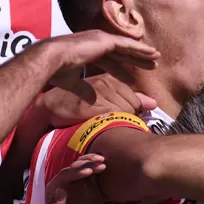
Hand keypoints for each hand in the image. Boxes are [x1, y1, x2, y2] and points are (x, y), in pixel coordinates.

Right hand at [36, 73, 157, 128]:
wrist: (50, 107)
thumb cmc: (76, 103)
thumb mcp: (104, 96)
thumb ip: (130, 98)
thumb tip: (154, 103)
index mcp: (111, 79)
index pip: (135, 100)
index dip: (129, 112)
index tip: (113, 116)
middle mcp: (108, 82)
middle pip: (133, 106)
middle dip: (125, 116)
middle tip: (104, 119)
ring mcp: (101, 92)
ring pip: (125, 112)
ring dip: (117, 121)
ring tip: (99, 120)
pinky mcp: (94, 103)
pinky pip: (114, 118)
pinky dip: (110, 124)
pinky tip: (97, 123)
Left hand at [44, 153, 106, 203]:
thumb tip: (60, 191)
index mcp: (54, 191)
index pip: (64, 176)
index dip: (75, 172)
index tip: (88, 172)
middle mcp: (65, 185)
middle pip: (74, 168)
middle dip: (85, 164)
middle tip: (99, 163)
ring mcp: (78, 186)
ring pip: (82, 168)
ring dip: (91, 163)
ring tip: (103, 162)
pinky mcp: (89, 189)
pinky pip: (93, 175)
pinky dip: (97, 169)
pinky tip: (105, 166)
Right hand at [45, 31, 158, 89]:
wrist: (51, 61)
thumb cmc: (56, 71)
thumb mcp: (72, 82)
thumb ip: (83, 88)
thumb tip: (91, 98)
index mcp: (88, 51)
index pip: (109, 60)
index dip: (121, 69)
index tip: (131, 77)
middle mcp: (96, 42)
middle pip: (121, 52)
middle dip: (136, 59)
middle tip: (150, 65)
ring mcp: (101, 39)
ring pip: (127, 47)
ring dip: (142, 53)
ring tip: (156, 58)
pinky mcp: (105, 41)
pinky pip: (127, 45)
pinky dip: (140, 49)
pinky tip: (151, 53)